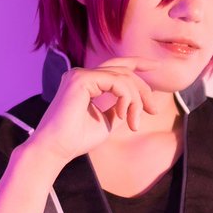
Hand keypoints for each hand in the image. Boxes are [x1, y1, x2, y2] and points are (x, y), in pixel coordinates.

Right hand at [28, 57, 158, 166]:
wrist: (56, 149)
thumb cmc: (77, 139)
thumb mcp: (106, 121)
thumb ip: (118, 108)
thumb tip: (134, 102)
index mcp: (86, 82)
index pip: (117, 67)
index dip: (138, 63)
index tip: (156, 66)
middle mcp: (82, 75)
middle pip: (124, 70)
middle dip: (143, 89)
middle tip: (153, 110)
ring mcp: (80, 74)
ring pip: (123, 77)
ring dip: (136, 100)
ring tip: (134, 122)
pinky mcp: (81, 79)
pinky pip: (117, 82)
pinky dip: (127, 99)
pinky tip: (124, 115)